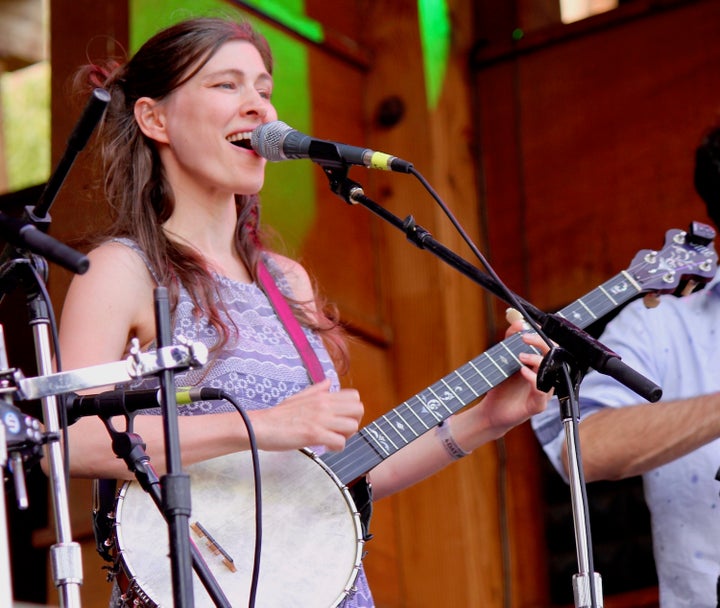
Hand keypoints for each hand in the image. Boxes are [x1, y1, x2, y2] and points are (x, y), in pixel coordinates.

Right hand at [250, 378, 363, 451]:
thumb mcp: (299, 396)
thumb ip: (317, 390)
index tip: (342, 419)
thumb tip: (329, 382)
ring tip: (332, 439)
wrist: (260, 426)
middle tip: (340, 431)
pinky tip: (325, 447)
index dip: (353, 410)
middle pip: (359, 409)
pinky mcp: (313, 434)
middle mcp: (324, 405)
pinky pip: (339, 442)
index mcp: (322, 396)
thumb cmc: (278, 415)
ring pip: (352, 426)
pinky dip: (336, 448)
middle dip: (354, 423)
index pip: (354, 396)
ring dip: (346, 437)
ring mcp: (320, 419)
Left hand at [481, 318, 550, 435]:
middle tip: (525, 338)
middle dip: (542, 343)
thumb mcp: (503, 359)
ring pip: (552, 373)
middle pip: (555, 356)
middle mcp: (546, 377)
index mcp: (540, 365)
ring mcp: (545, 391)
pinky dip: (533, 378)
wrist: (491, 411)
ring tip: (521, 356)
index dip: (543, 335)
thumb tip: (517, 321)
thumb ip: (509, 340)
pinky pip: (543, 391)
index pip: (549, 346)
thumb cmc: (501, 385)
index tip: (532, 326)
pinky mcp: (538, 405)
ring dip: (537, 360)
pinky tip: (522, 371)